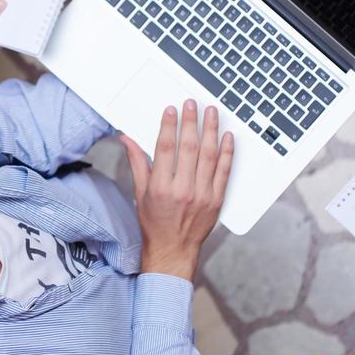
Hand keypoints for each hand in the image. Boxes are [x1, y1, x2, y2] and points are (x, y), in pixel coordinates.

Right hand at [121, 100, 233, 280]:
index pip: (166, 148)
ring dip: (210, 131)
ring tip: (211, 113)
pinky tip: (227, 137)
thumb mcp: (140, 192)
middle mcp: (182, 189)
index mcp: (161, 186)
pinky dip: (227, 152)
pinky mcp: (216, 199)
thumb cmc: (155, 223)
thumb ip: (137, 162)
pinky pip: (224, 171)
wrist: (173, 250)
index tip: (171, 110)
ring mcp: (202, 194)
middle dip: (190, 122)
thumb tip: (127, 139)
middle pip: (188, 147)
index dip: (168, 125)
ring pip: (208, 155)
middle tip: (192, 104)